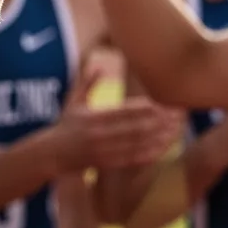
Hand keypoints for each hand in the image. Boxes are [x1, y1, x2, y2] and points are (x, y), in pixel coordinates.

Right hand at [50, 62, 176, 173]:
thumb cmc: (63, 125)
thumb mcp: (72, 101)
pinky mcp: (105, 164)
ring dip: (159, 138)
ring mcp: (103, 151)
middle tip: (178, 115)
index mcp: (93, 116)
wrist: (49, 155)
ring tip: (177, 130)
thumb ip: (86, 83)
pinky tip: (163, 149)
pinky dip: (149, 155)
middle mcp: (98, 134)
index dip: (146, 107)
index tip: (164, 102)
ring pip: (137, 145)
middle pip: (135, 127)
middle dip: (159, 122)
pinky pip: (132, 160)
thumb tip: (97, 64)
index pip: (125, 111)